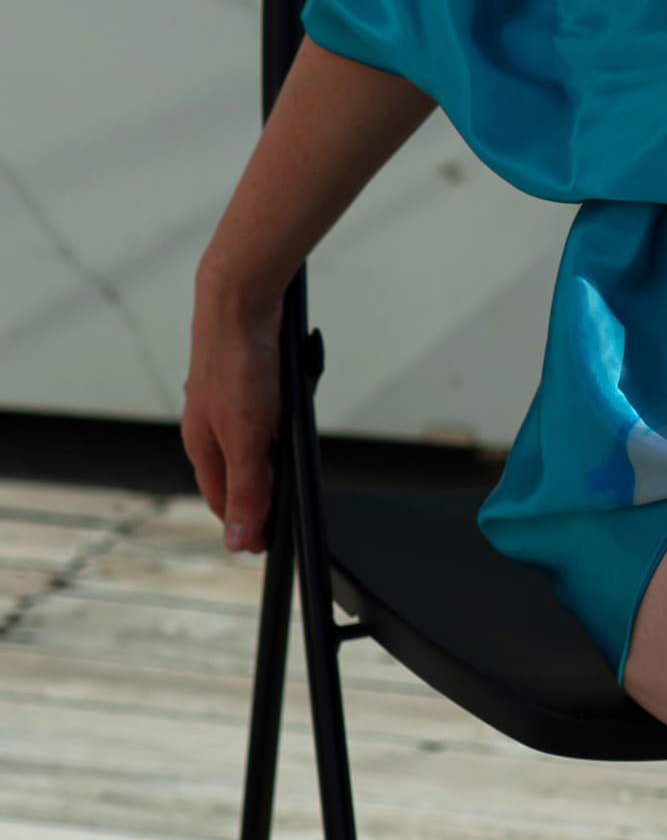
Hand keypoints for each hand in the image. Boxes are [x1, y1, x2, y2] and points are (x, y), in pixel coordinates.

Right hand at [182, 266, 283, 555]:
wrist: (240, 296)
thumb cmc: (236, 362)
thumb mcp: (247, 436)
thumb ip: (245, 488)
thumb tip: (237, 540)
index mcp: (202, 445)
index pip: (221, 500)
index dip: (243, 523)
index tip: (265, 544)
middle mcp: (211, 424)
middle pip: (235, 472)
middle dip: (257, 492)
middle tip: (283, 511)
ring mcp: (228, 399)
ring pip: (251, 441)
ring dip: (269, 457)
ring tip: (289, 467)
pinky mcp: (247, 376)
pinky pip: (265, 411)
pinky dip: (278, 422)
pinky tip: (291, 417)